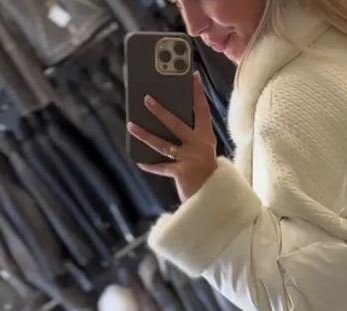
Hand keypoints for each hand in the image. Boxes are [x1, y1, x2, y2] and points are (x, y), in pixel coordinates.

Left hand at [127, 72, 217, 202]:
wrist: (215, 198)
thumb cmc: (205, 174)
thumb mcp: (202, 152)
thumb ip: (190, 139)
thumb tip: (164, 123)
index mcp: (206, 138)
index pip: (202, 111)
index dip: (198, 93)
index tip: (193, 75)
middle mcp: (200, 146)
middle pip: (177, 124)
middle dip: (160, 111)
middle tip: (146, 98)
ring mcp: (191, 159)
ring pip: (163, 144)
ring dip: (145, 134)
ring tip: (131, 125)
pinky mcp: (183, 172)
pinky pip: (162, 167)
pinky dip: (151, 166)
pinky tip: (140, 161)